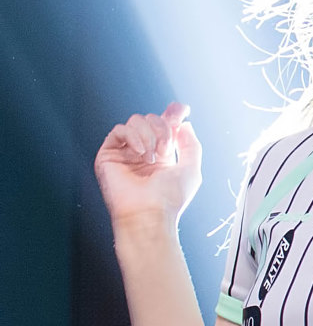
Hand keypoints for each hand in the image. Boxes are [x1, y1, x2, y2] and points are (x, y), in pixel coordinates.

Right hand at [95, 102, 201, 229]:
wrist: (149, 215)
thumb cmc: (169, 200)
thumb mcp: (191, 170)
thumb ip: (191, 145)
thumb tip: (184, 124)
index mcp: (162, 154)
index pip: (165, 125)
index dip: (173, 113)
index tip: (182, 110)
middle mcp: (143, 151)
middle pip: (152, 118)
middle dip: (163, 129)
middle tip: (166, 149)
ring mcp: (126, 152)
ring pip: (137, 120)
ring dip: (149, 135)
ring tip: (152, 157)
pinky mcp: (109, 154)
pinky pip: (120, 130)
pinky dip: (134, 137)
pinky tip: (141, 154)